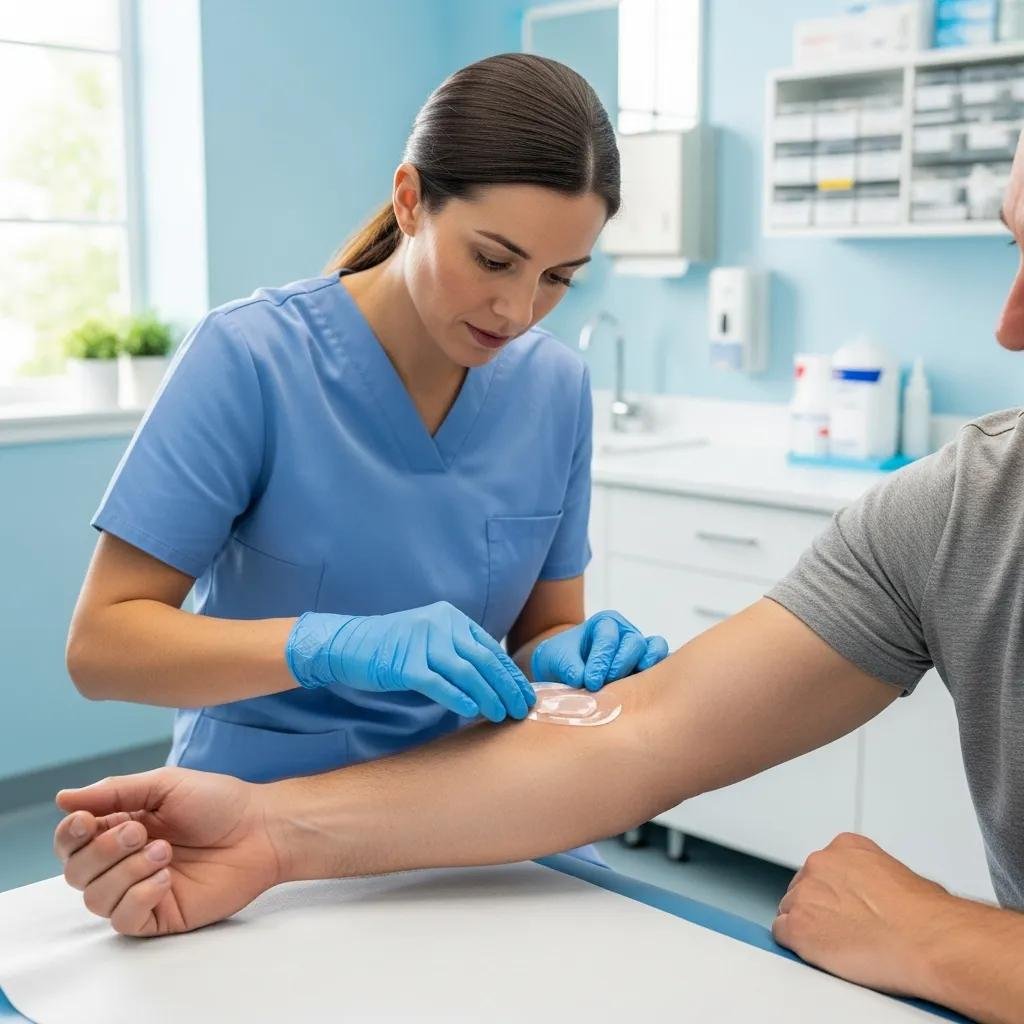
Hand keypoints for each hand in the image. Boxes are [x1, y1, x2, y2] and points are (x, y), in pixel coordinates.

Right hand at [54, 767, 283, 935]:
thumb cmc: (218, 801)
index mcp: (120, 826)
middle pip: (75, 871)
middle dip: (102, 850)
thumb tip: (62, 798)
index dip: (69, 834)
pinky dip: (138, 897)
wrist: (262, 828)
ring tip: (165, 851)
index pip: (71, 841)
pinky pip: (123, 920)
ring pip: (95, 898)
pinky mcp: (159, 915)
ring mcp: (140, 890)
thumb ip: (115, 791)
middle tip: (140, 832)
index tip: (87, 820)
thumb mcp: (165, 784)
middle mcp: (124, 861)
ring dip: (126, 871)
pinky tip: (166, 877)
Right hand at [286, 601, 533, 721]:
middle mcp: (439, 625)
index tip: (525, 694)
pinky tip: (471, 711)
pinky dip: (458, 698)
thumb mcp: (429, 640)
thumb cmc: (391, 649)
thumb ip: (458, 652)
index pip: (489, 648)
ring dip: (488, 697)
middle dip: (506, 687)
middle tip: (520, 710)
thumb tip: (493, 681)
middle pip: (483, 660)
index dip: (510, 674)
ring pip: (466, 672)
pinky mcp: (404, 664)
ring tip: (500, 716)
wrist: (347, 645)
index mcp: (450, 618)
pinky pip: (438, 683)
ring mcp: (421, 643)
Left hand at [531, 610, 668, 690]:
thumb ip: (568, 666)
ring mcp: (639, 649)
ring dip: (643, 669)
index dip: (600, 661)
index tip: (590, 682)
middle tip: (604, 685)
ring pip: (653, 650)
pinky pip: (662, 661)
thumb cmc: (562, 658)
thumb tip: (580, 680)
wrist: (564, 671)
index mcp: (605, 623)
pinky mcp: (648, 665)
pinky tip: (649, 687)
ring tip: (631, 686)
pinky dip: (659, 670)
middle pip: (634, 643)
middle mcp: (626, 632)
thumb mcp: (556, 658)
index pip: (608, 638)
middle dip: (620, 666)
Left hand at [772, 832, 953, 996]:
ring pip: (790, 911)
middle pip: (802, 889)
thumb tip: (876, 897)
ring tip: (840, 947)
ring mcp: (805, 894)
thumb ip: (873, 878)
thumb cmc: (927, 916)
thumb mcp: (900, 875)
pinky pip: (782, 935)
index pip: (821, 869)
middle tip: (843, 931)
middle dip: (818, 910)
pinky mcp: (797, 927)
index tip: (844, 909)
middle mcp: (820, 864)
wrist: (928, 941)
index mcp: (845, 847)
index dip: (833, 894)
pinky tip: (822, 956)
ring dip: (808, 928)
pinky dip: (798, 947)